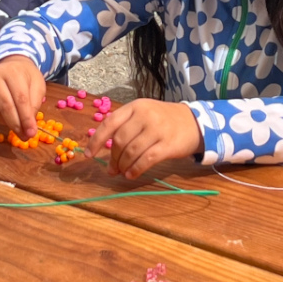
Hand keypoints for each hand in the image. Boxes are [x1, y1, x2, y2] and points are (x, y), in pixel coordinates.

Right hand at [0, 55, 45, 139]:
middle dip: (16, 125)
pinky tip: (0, 112)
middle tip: (24, 136)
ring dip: (5, 122)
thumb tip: (29, 126)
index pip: (20, 99)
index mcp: (13, 72)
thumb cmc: (24, 77)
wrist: (9, 65)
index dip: (26, 118)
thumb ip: (35, 104)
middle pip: (5, 107)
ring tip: (14, 118)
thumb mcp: (37, 85)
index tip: (31, 133)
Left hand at [84, 99, 203, 178]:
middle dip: (112, 158)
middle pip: (119, 140)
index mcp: (135, 106)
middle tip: (111, 169)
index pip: (110, 123)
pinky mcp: (167, 145)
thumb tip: (103, 147)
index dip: (96, 140)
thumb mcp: (144, 113)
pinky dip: (135, 170)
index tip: (89, 155)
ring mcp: (157, 129)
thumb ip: (125, 125)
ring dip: (123, 166)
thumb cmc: (163, 119)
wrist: (194, 122)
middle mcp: (145, 115)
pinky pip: (146, 160)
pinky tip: (131, 175)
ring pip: (131, 152)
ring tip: (121, 172)